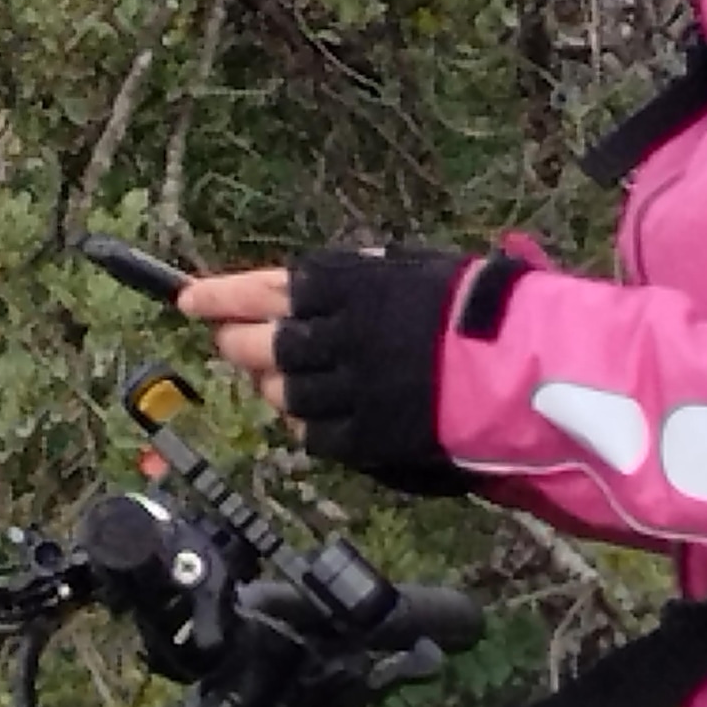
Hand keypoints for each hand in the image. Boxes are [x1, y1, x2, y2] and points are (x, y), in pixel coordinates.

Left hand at [187, 251, 495, 491]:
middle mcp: (330, 335)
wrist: (519, 366)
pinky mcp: (365, 435)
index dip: (215, 297)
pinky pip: (314, 433)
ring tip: (281, 379)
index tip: (188, 301)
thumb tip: (291, 293)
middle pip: (254, 345)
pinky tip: (316, 414)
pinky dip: (307, 423)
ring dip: (272, 386)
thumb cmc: (469, 308)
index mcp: (336, 286)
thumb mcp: (402, 271)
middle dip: (235, 344)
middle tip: (232, 343)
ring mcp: (345, 388)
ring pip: (280, 392)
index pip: (253, 290)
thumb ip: (343, 285)